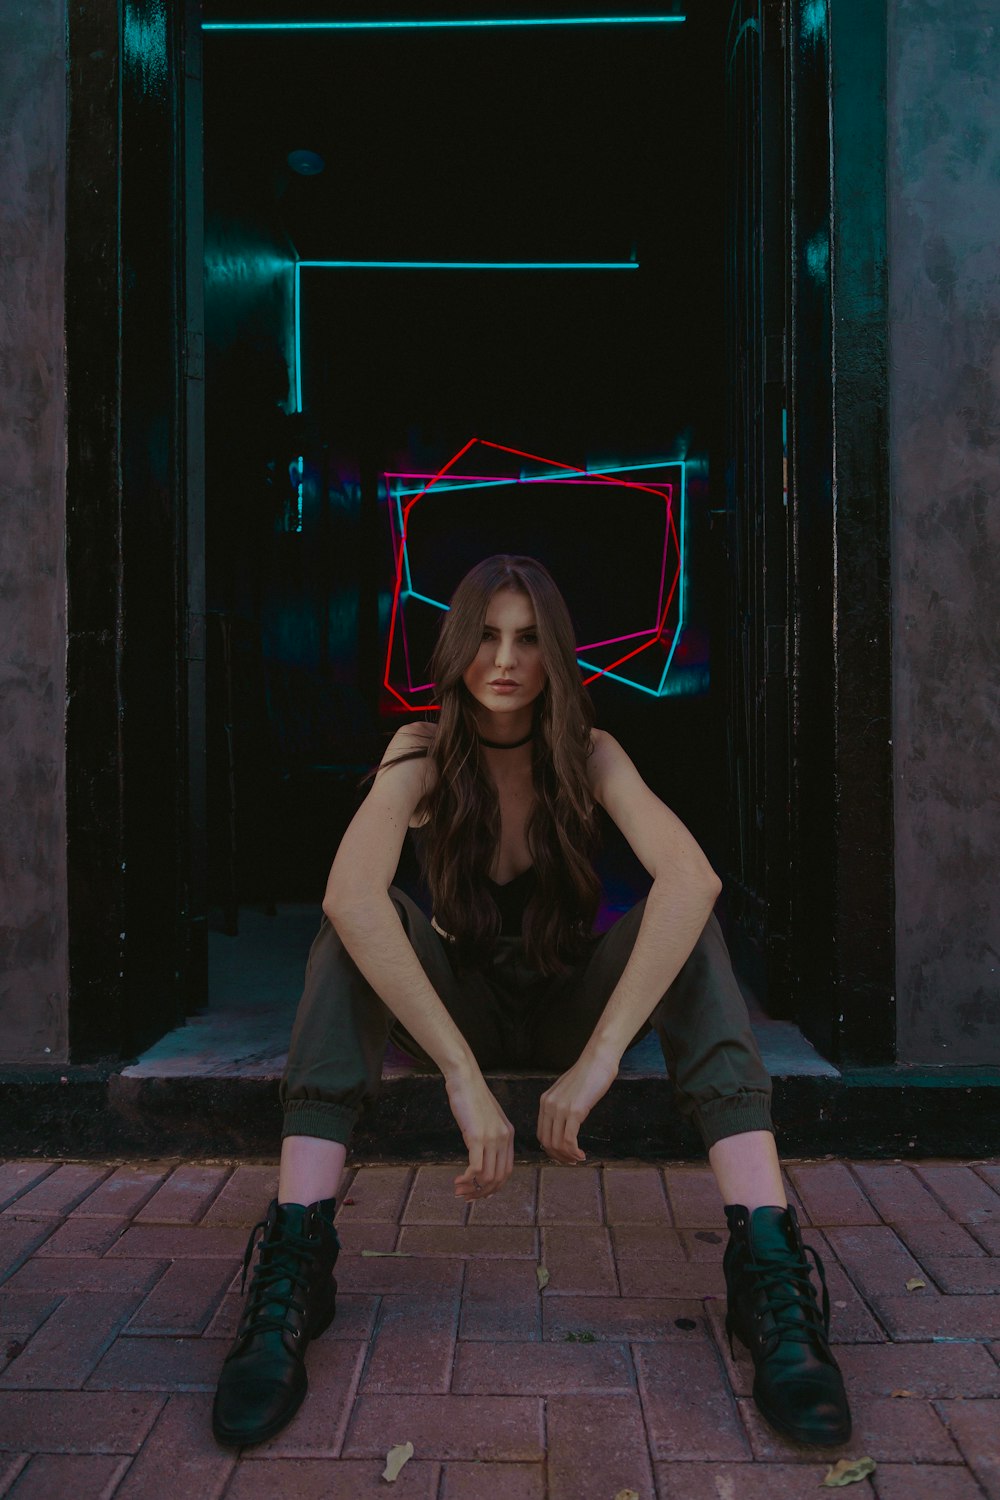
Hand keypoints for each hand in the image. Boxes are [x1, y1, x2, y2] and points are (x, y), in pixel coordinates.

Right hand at [445, 1065, 515, 1200]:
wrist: (465, 1078)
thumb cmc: (471, 1096)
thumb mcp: (487, 1119)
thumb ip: (489, 1136)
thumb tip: (481, 1155)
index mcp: (508, 1135)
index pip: (507, 1171)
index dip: (493, 1187)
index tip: (478, 1192)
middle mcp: (503, 1139)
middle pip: (499, 1178)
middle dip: (481, 1192)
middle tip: (465, 1196)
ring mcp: (491, 1138)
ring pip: (488, 1177)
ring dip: (472, 1188)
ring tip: (458, 1190)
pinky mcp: (476, 1137)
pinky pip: (476, 1169)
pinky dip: (467, 1179)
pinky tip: (458, 1180)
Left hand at [536, 1045, 619, 1164]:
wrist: (597, 1060)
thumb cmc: (587, 1075)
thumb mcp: (567, 1092)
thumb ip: (561, 1106)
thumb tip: (563, 1125)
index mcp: (545, 1101)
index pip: (541, 1134)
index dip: (551, 1149)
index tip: (563, 1155)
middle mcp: (548, 1105)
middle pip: (546, 1141)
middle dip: (558, 1156)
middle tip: (571, 1161)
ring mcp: (560, 1108)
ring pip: (557, 1143)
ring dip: (568, 1156)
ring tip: (578, 1159)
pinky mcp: (575, 1111)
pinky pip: (569, 1139)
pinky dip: (574, 1151)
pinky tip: (582, 1154)